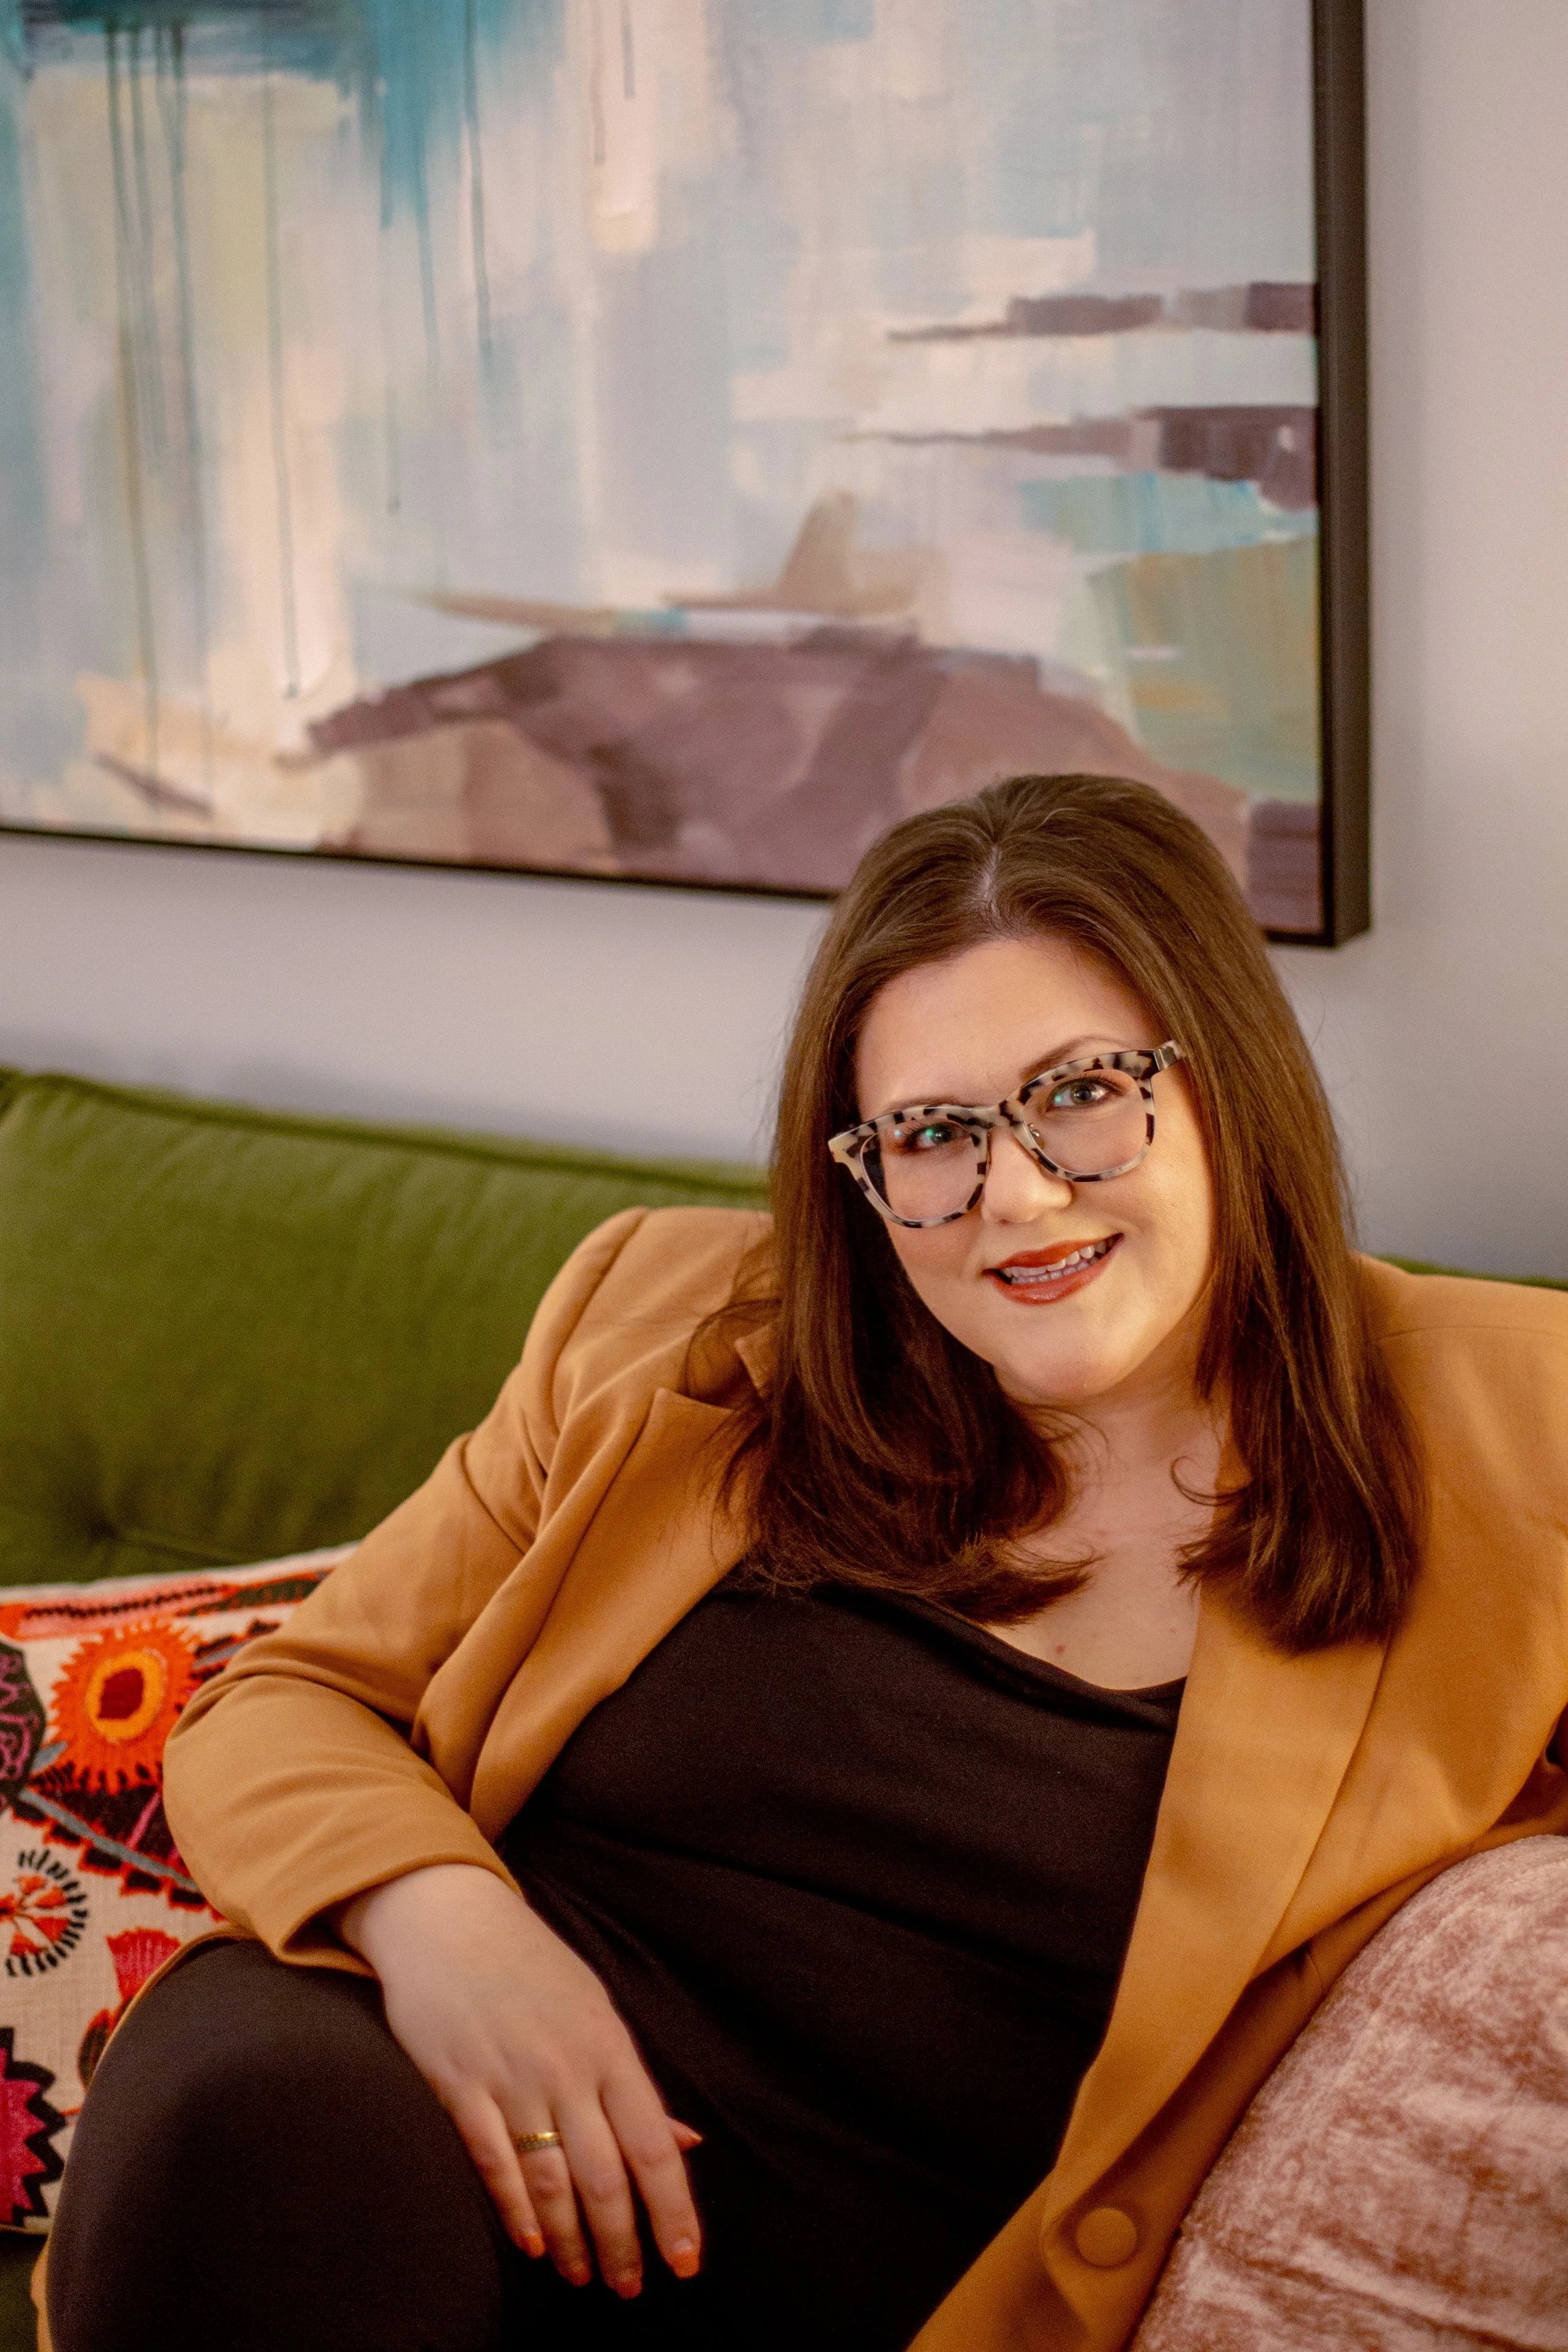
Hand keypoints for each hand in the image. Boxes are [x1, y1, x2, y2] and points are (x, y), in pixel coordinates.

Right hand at [339, 1863, 701, 2297]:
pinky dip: (515, 2209)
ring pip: (550, 2179)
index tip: (687, 2261)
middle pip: (605, 2176)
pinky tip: (532, 2244)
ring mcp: (510, 2077)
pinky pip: (492, 2161)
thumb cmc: (531, 1966)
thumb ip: (635, 2085)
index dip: (674, 2209)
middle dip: (623, 2242)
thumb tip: (687, 2141)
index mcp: (608, 2046)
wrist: (447, 1917)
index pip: (653, 2144)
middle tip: (631, 2288)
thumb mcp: (595, 2010)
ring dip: (571, 2239)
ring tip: (585, 2276)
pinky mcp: (459, 2085)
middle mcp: (566, 2067)